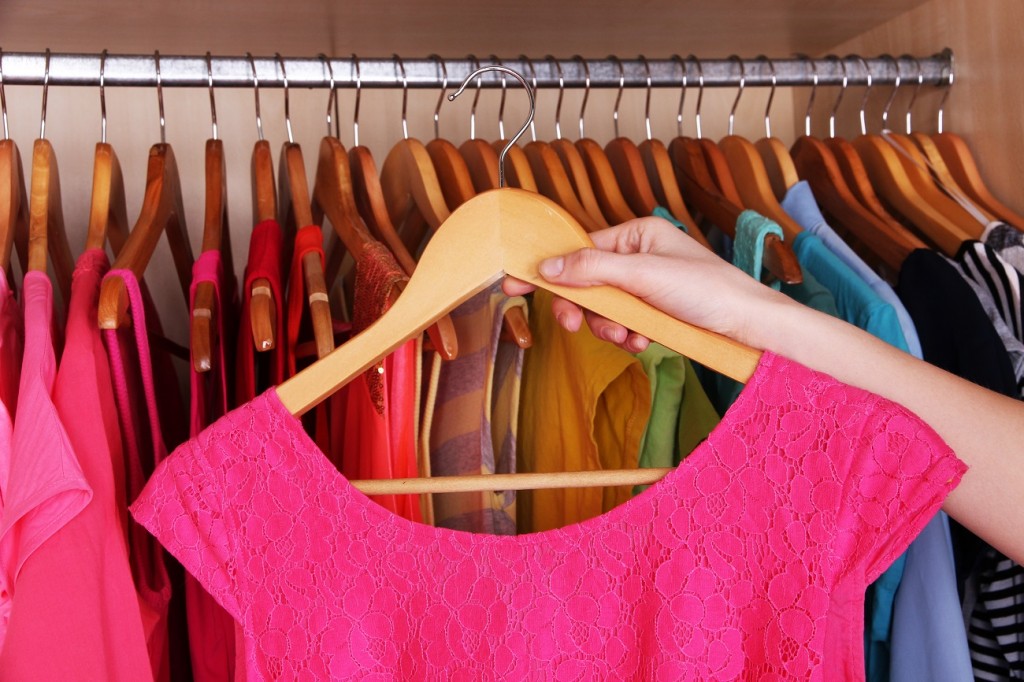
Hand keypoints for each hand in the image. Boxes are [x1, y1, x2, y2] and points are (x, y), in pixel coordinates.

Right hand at [502, 217, 775, 351]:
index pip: (579, 250)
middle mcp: (638, 257)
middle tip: (576, 328)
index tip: (514, 286)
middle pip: (587, 282)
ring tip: (630, 337)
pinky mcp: (654, 313)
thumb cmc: (708, 290)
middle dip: (585, 309)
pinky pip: (623, 325)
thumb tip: (548, 266)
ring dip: (610, 328)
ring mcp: (645, 286)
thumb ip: (593, 268)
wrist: (749, 327)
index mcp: (635, 235)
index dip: (549, 270)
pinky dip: (627, 337)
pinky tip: (644, 341)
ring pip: (603, 309)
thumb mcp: (644, 275)